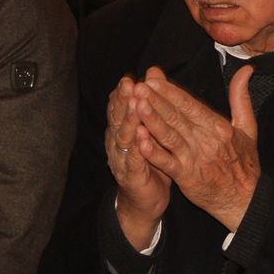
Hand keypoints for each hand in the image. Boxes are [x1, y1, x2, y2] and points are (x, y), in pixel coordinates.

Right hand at [107, 75, 171, 249]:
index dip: (123, 93)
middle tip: (129, 84)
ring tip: (134, 104)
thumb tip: (155, 73)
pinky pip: (133, 159)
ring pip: (123, 136)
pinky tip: (141, 136)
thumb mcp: (152, 132)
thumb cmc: (151, 163)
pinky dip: (136, 147)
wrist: (146, 201)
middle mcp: (118, 142)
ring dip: (128, 119)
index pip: (120, 107)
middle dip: (123, 100)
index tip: (132, 77)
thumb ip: (152, 105)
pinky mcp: (131, 176)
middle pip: (118, 117)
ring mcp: (122, 159)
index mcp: (122, 130)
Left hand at [131, 66, 259, 231]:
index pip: (191, 105)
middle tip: (138, 86)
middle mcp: (207, 141)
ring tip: (135, 105)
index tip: (153, 79)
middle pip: (177, 117)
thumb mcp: (248, 128)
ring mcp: (196, 160)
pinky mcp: (187, 178)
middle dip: (156, 101)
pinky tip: (140, 141)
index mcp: (219, 127)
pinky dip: (154, 153)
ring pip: (170, 137)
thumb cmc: (245, 163)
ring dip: (152, 121)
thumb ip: (241, 98)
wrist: (245, 199)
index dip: (170, 92)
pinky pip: (168, 163)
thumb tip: (246, 70)